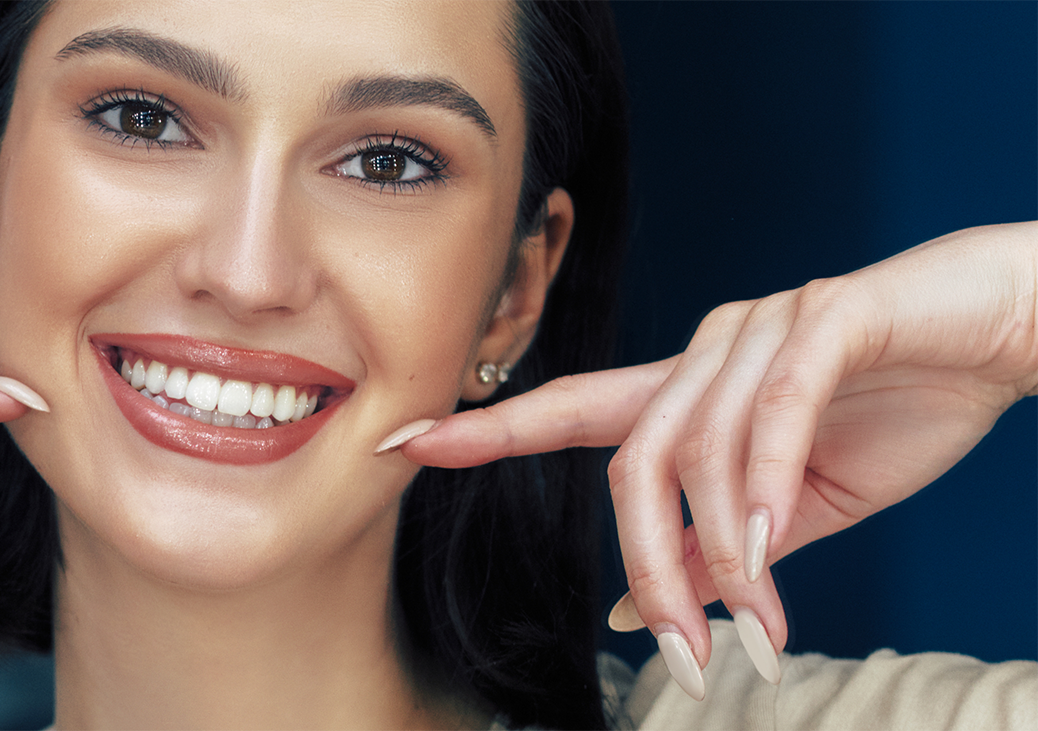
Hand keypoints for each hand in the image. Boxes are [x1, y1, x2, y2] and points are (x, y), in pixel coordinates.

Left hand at [398, 222, 1037, 695]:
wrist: (1002, 335)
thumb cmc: (898, 412)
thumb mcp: (794, 511)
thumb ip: (715, 552)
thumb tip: (631, 608)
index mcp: (685, 391)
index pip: (564, 410)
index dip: (482, 429)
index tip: (399, 442)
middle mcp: (703, 350)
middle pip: (630, 464)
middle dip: (646, 566)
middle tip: (680, 650)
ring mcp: (759, 330)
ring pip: (695, 448)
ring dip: (718, 551)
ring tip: (751, 623)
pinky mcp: (826, 321)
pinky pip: (770, 409)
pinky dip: (761, 481)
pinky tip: (767, 540)